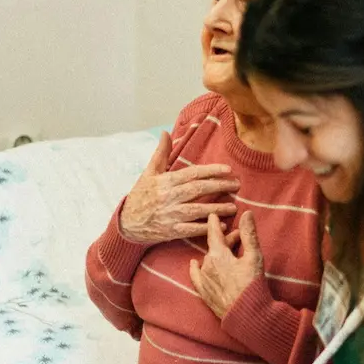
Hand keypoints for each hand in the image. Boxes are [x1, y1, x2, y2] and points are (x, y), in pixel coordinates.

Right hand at [119, 132, 239, 245]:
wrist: (126, 223)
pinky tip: (221, 225)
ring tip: (233, 206)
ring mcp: (170, 215)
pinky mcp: (171, 231)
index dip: (212, 171)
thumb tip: (165, 133)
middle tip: (237, 184)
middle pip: (198, 189)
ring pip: (197, 210)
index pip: (192, 173)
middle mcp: (169, 197)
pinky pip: (191, 229)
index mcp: (165, 182)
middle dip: (220, 186)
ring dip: (217, 208)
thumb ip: (160, 153)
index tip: (228, 169)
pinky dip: (206, 227)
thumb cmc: (140, 196)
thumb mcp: (148, 173)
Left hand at [190, 211, 262, 318]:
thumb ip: (249, 234)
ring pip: (208, 260)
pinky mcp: (203, 292)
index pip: (213, 233)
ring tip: (229, 253)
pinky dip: (195, 268)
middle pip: (214, 247)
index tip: (213, 214)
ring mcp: (204, 279)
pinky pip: (196, 276)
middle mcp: (207, 265)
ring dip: (217, 254)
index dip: (214, 222)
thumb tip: (246, 213)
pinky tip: (195, 264)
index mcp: (219, 255)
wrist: (246, 315)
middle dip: (226, 240)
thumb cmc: (252, 285)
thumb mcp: (254, 257)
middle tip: (238, 236)